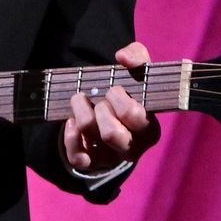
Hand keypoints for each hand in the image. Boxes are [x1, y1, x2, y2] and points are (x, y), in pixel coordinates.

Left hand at [61, 42, 160, 173]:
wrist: (110, 112)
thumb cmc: (128, 92)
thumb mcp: (137, 72)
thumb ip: (137, 57)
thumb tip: (123, 57)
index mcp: (149, 129)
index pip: (135, 117)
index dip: (120, 98)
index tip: (115, 89)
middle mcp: (133, 148)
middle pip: (111, 133)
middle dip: (101, 107)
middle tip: (100, 97)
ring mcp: (111, 158)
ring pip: (91, 136)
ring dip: (81, 110)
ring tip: (81, 99)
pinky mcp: (91, 163)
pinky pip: (77, 157)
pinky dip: (70, 135)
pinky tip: (72, 121)